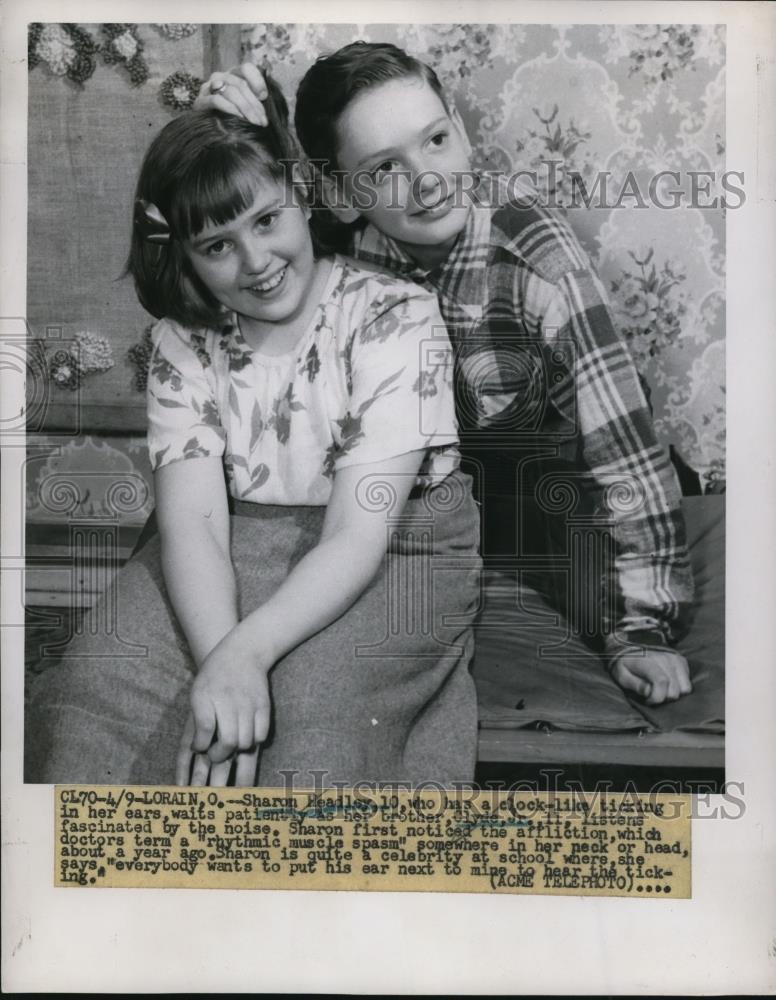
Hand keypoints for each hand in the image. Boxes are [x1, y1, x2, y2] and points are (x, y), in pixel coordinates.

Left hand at [176, 627, 272, 785]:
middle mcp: (229, 700)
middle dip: (219, 755)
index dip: (200, 745)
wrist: (244, 652)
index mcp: (206, 695)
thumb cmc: (215, 675)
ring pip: (245, 742)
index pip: (205, 729)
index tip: (199, 747)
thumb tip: (198, 747)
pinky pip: (261, 735)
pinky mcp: (264, 706)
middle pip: (228, 740)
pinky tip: (245, 736)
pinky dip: (253, 741)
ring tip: (229, 745)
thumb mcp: (198, 691)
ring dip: (236, 750)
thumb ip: (198, 718)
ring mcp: (249, 703)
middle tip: (214, 754)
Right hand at [194, 63, 268, 124]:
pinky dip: (231, 109)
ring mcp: (207, 88)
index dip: (257, 80)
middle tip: (263, 120)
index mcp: (232, 76)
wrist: (208, 136)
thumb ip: (255, 101)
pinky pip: (217, 100)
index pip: (246, 68)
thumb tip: (266, 97)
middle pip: (240, 83)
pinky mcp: (200, 102)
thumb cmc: (231, 121)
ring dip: (246, 107)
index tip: (264, 97)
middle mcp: (219, 78)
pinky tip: (240, 119)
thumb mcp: (246, 108)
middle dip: (255, 103)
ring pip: (230, 91)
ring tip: (255, 122)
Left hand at [609, 648, 692, 705]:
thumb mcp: (623, 676)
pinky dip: (679, 687)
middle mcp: (664, 659)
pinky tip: (668, 683)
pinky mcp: (681, 661)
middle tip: (653, 694)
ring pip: (685, 688)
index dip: (657, 697)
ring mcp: (675, 659)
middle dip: (664, 698)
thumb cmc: (627, 665)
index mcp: (647, 661)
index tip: (648, 700)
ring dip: (673, 693)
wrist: (634, 649)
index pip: (661, 682)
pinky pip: (688, 683)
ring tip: (661, 689)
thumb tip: (649, 693)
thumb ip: (636, 685)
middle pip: (674, 690)